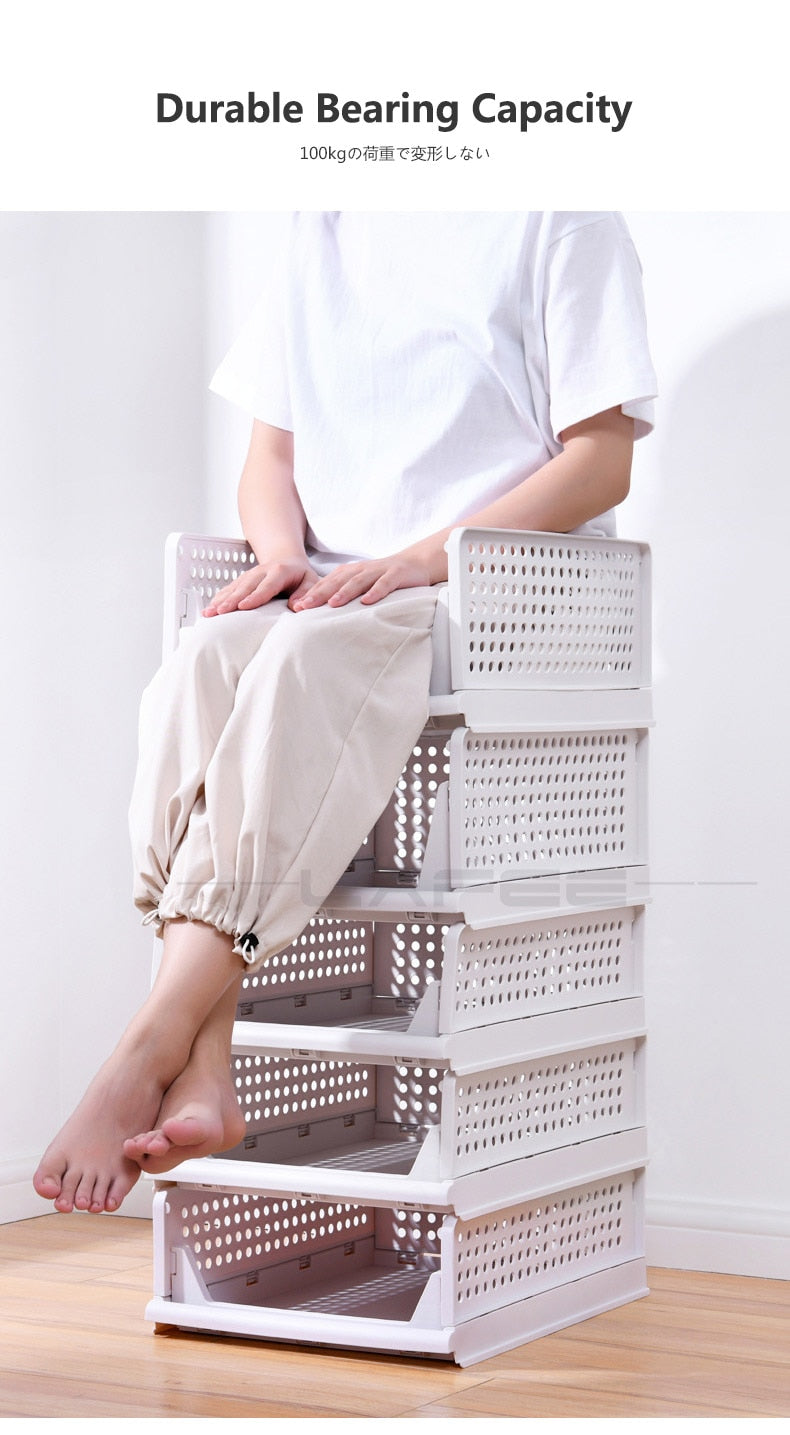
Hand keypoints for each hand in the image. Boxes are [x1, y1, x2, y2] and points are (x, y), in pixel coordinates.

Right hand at [202, 558, 319, 615]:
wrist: (287, 560)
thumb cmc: (300, 575)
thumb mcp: (310, 581)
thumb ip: (306, 593)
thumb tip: (297, 607)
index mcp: (280, 571)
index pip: (267, 585)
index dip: (255, 596)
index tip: (244, 606)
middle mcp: (262, 571)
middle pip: (245, 586)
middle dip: (232, 599)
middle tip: (220, 612)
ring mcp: (250, 575)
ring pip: (233, 587)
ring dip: (220, 600)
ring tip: (209, 612)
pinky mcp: (242, 580)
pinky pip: (228, 589)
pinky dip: (218, 598)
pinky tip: (209, 608)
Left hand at [290, 547, 442, 610]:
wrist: (415, 563)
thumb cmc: (383, 578)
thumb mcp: (361, 583)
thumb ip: (344, 593)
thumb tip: (322, 612)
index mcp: (350, 572)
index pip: (327, 583)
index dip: (311, 594)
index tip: (296, 606)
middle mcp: (361, 569)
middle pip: (337, 581)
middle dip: (320, 593)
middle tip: (305, 606)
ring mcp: (379, 571)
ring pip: (358, 581)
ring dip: (345, 592)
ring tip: (333, 604)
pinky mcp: (396, 575)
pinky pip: (385, 583)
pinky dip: (376, 591)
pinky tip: (367, 601)